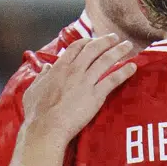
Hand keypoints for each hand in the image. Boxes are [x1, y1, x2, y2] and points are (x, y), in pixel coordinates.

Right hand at [22, 35, 136, 142]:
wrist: (46, 128)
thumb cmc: (37, 113)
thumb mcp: (33, 89)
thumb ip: (41, 76)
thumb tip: (46, 67)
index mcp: (59, 68)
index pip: (76, 47)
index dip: (86, 42)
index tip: (93, 40)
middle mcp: (74, 70)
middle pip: (93, 49)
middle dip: (106, 41)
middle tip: (115, 37)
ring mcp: (86, 82)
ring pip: (106, 60)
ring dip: (119, 51)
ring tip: (128, 46)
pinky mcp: (96, 95)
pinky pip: (113, 79)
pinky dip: (124, 71)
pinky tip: (132, 67)